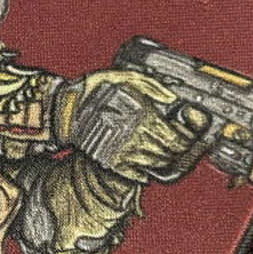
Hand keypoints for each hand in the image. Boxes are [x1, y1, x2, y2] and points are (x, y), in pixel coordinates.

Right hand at [58, 70, 209, 182]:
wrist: (68, 109)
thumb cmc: (98, 90)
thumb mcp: (127, 77)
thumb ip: (153, 86)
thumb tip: (172, 99)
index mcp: (145, 118)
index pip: (176, 139)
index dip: (184, 141)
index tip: (182, 138)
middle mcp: (138, 138)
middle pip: (167, 154)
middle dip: (171, 151)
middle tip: (169, 145)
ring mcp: (125, 152)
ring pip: (153, 165)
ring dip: (158, 161)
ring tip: (155, 152)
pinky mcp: (112, 163)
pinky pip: (135, 175)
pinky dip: (143, 174)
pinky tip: (142, 167)